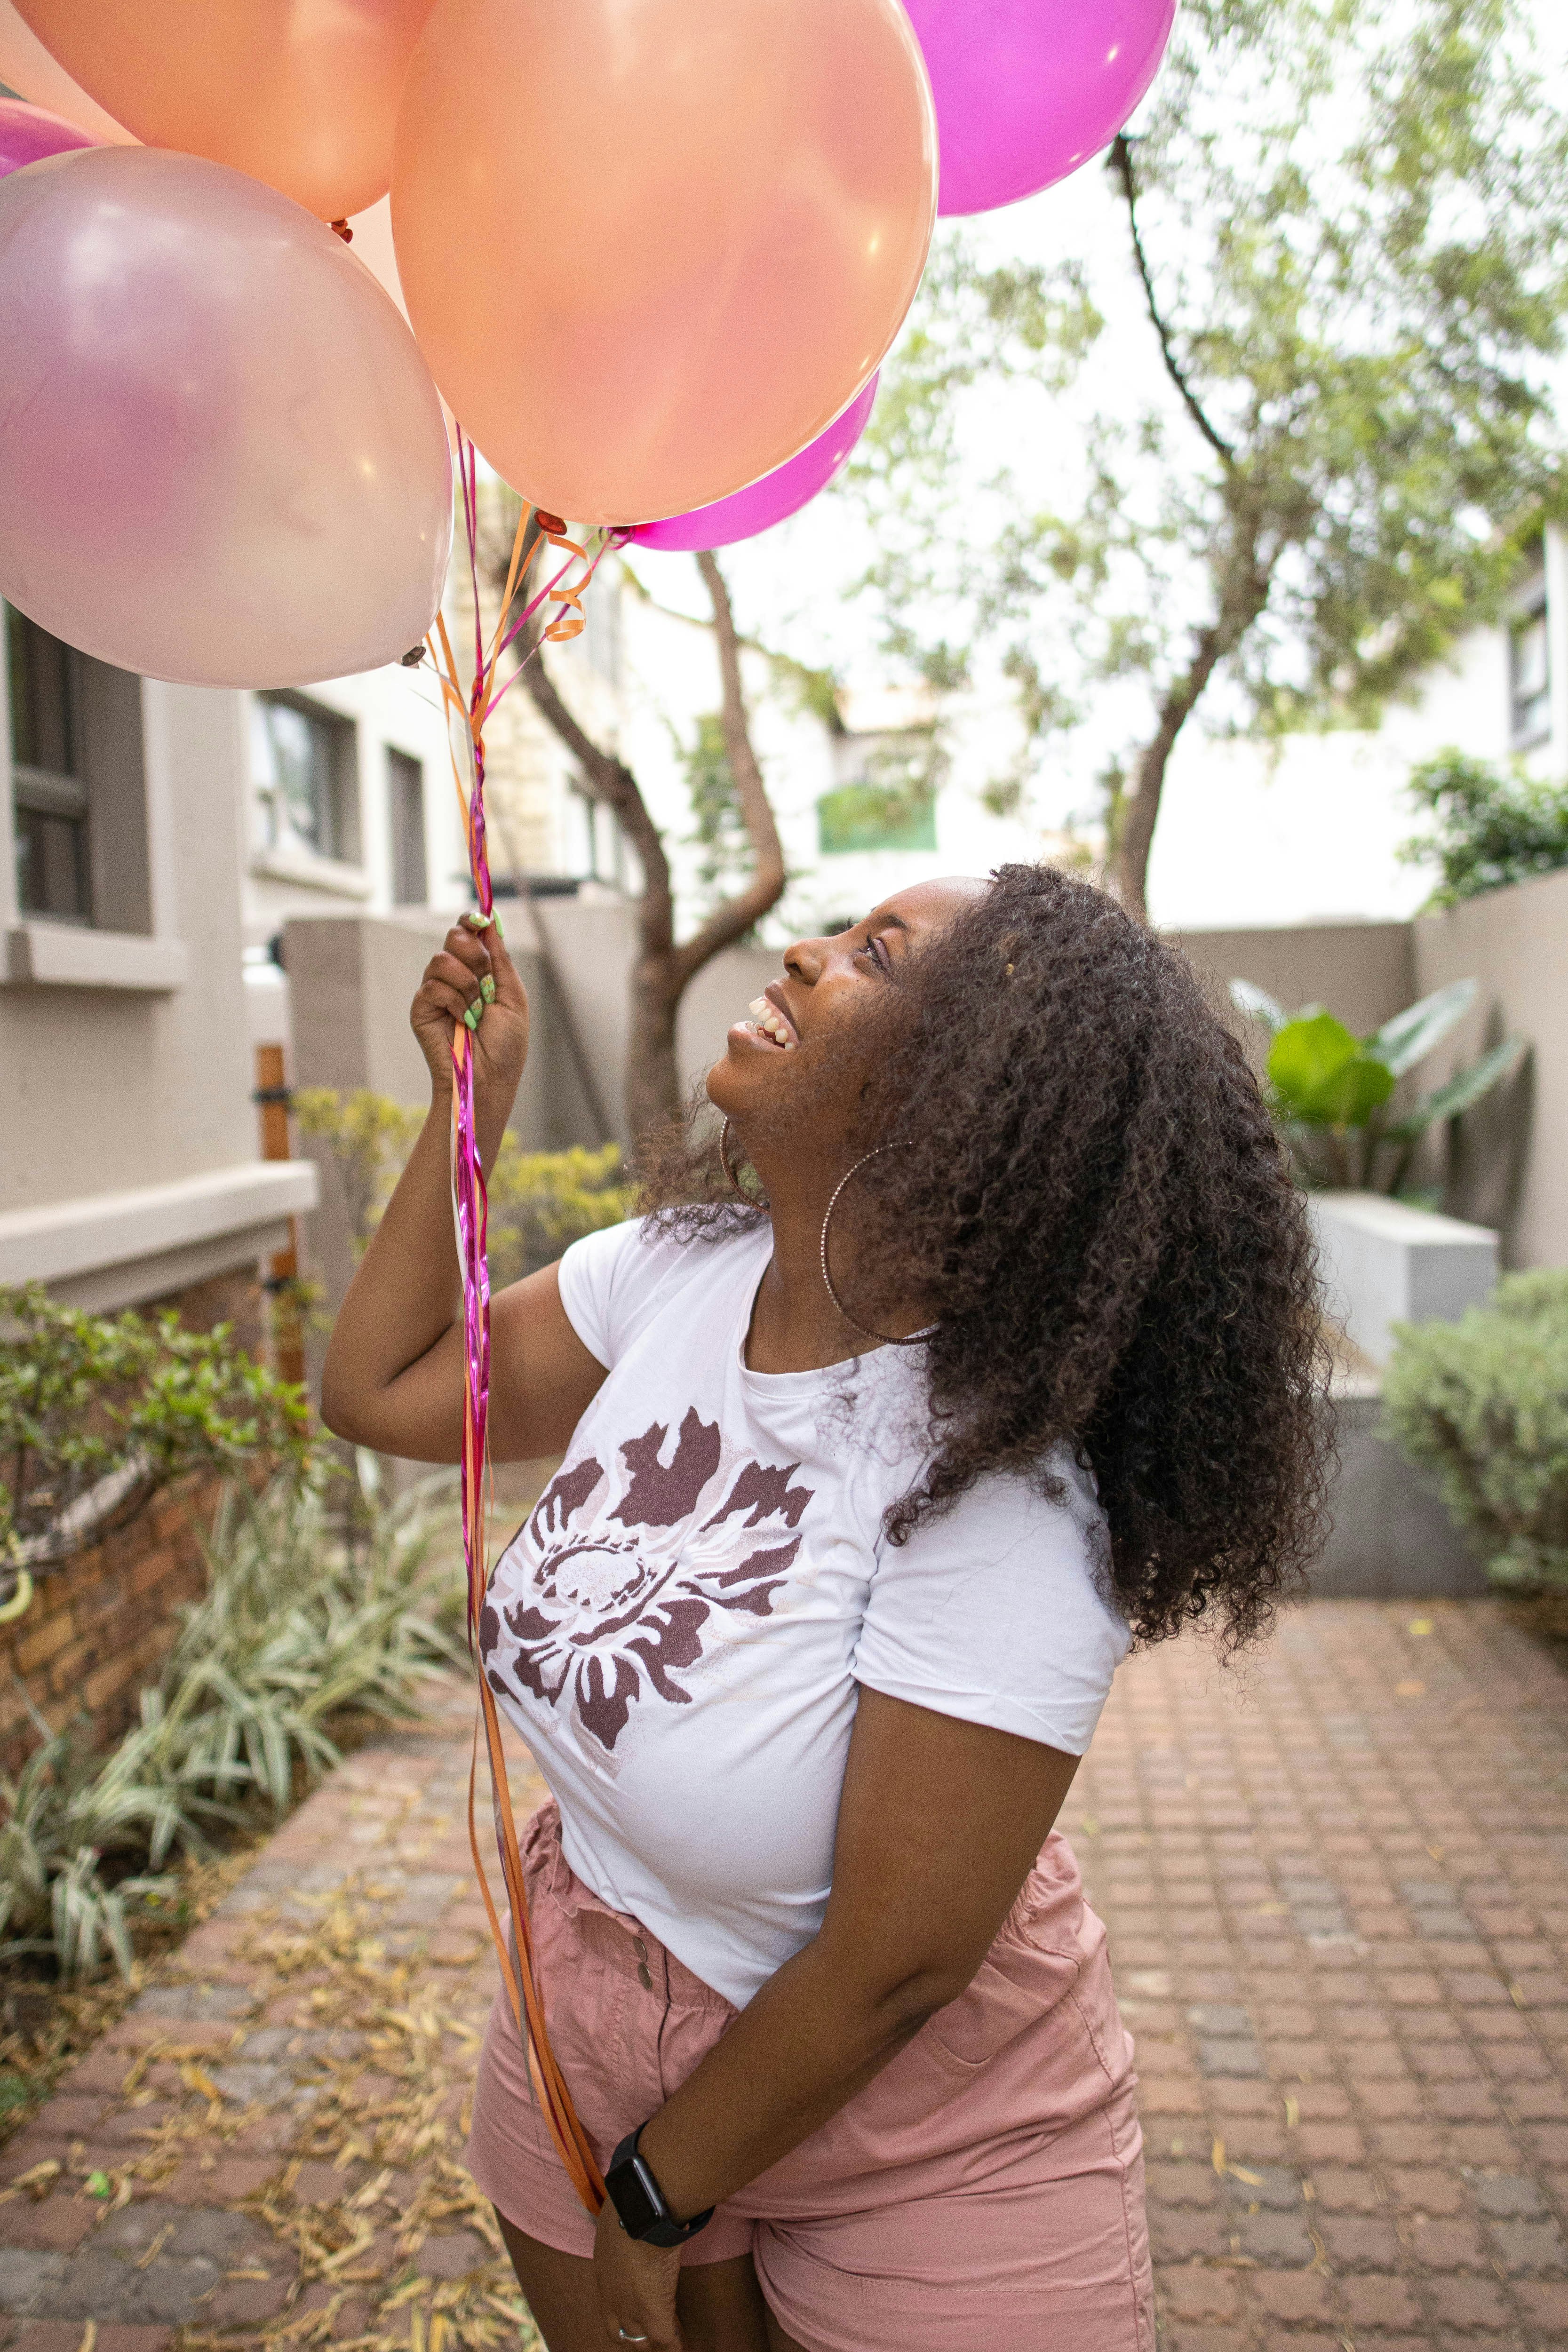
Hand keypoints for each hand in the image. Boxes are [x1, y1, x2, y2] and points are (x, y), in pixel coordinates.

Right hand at [410, 914, 528, 1114]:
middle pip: (453, 937)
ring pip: (441, 960)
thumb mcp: (512, 995)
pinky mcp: (421, 1007)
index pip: (467, 932)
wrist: (490, 1078)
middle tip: (486, 982)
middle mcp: (454, 976)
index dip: (472, 921)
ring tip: (476, 1011)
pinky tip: (462, 1021)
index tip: (481, 919)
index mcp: (478, 971)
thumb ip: (501, 958)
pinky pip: (433, 986)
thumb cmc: (505, 1044)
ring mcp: (436, 991)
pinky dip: (454, 1002)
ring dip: (467, 985)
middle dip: (474, 955)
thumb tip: (492, 921)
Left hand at [593, 2199, 683, 2350]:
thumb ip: (622, 2228)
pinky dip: (674, 2345)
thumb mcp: (616, 2220)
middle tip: (648, 2336)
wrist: (639, 2214)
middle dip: (633, 2338)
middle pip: (619, 2334)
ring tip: (667, 2343)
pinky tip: (681, 2347)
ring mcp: (632, 2310)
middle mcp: (612, 2298)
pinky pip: (666, 2339)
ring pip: (641, 2342)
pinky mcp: (654, 2313)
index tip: (633, 2313)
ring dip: (652, 2342)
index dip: (621, 2315)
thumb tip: (634, 2216)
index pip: (609, 2307)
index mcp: (603, 2275)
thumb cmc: (628, 2206)